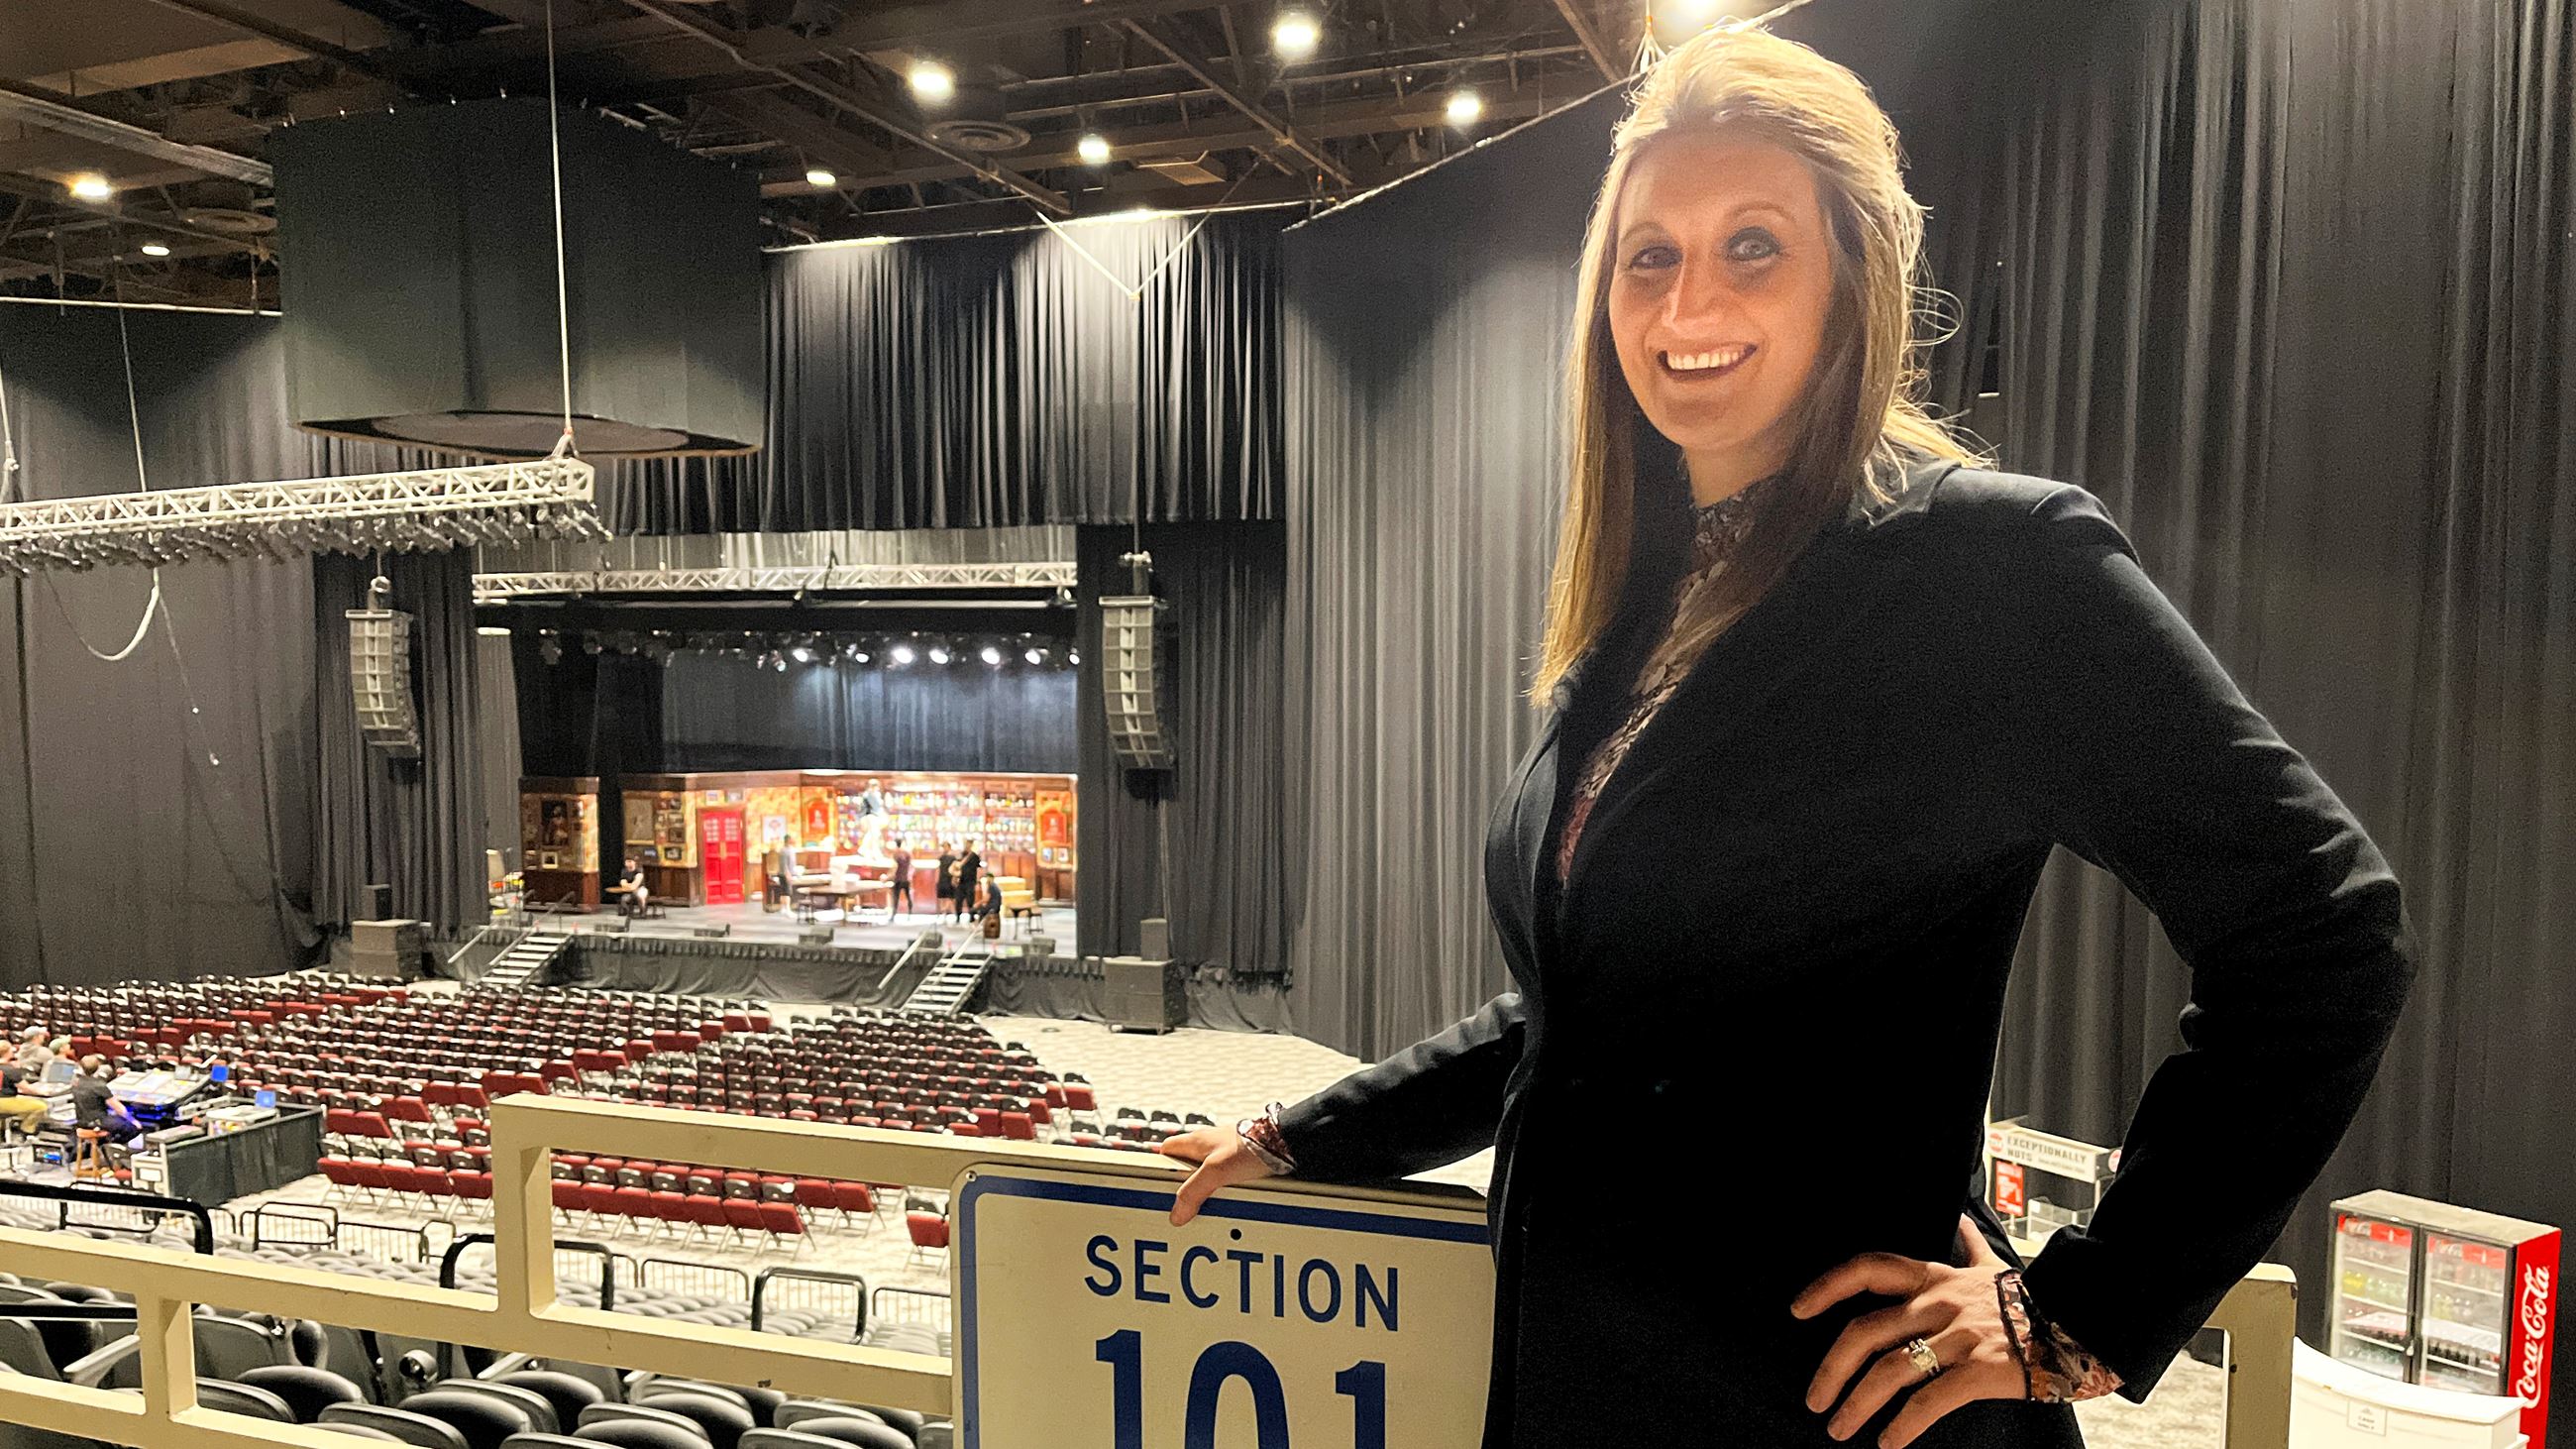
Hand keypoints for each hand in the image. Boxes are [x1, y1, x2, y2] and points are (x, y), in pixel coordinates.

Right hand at [1155, 1125, 1274, 1225]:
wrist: (1288, 1142)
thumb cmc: (1253, 1146)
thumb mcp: (1216, 1171)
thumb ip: (1194, 1191)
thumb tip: (1176, 1213)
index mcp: (1197, 1142)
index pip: (1168, 1150)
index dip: (1160, 1165)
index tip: (1155, 1185)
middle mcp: (1211, 1146)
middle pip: (1187, 1166)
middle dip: (1185, 1185)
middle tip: (1183, 1207)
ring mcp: (1228, 1154)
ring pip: (1209, 1175)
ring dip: (1207, 1191)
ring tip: (1208, 1211)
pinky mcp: (1244, 1163)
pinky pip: (1228, 1180)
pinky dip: (1226, 1192)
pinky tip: (1230, 1204)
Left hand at [1791, 1214, 2024, 1447]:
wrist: (2084, 1323)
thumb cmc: (2030, 1299)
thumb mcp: (1992, 1266)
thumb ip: (1968, 1246)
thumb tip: (1961, 1220)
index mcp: (1934, 1276)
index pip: (1867, 1269)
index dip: (1827, 1286)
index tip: (1798, 1310)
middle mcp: (1938, 1303)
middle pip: (1864, 1331)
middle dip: (1831, 1369)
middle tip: (1814, 1400)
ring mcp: (1959, 1337)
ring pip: (1889, 1370)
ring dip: (1857, 1405)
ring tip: (1840, 1429)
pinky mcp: (1981, 1370)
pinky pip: (1930, 1399)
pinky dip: (1904, 1425)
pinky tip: (1889, 1442)